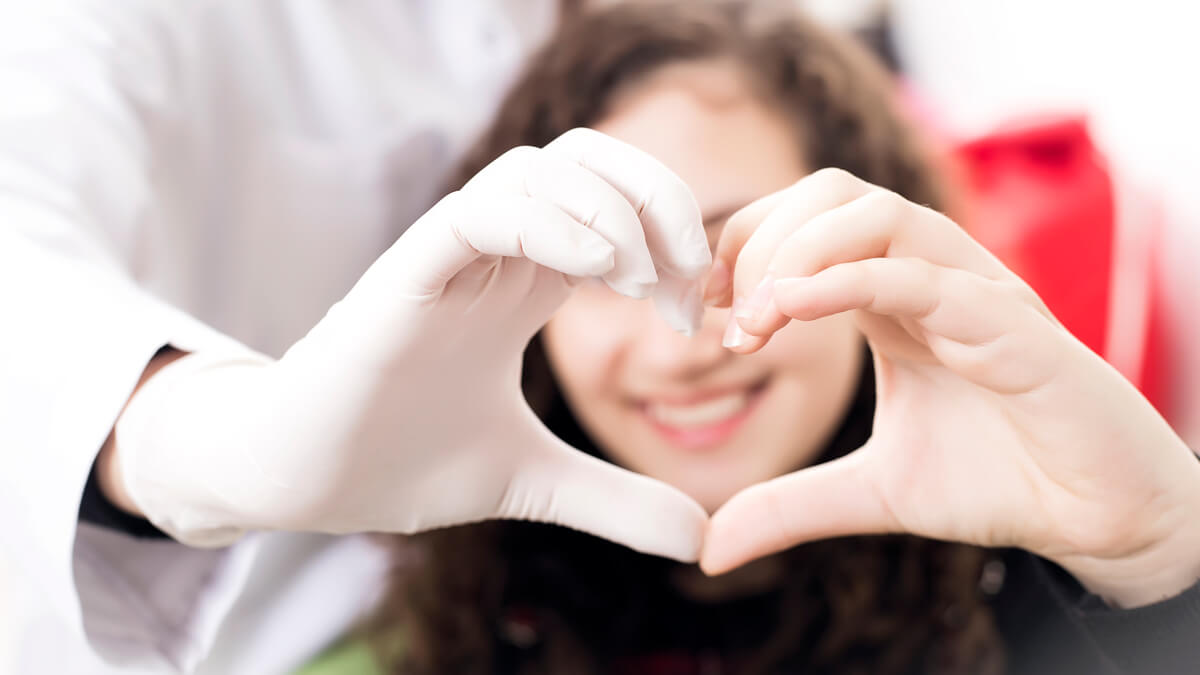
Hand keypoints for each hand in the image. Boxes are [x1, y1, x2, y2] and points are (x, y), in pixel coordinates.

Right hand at [113, 128, 711, 560]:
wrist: (305, 480)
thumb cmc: (403, 460)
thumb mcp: (534, 481)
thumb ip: (614, 501)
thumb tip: (700, 540)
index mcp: (527, 284)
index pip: (615, 203)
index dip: (673, 241)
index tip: (695, 316)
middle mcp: (494, 256)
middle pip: (589, 158)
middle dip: (656, 197)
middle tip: (690, 277)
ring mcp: (449, 259)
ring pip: (538, 168)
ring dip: (609, 209)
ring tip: (636, 283)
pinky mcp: (405, 275)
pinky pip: (480, 211)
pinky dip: (546, 223)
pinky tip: (594, 271)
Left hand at [700, 168, 1199, 605]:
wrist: (1097, 519)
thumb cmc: (998, 483)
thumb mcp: (870, 493)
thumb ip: (788, 505)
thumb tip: (709, 549)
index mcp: (895, 297)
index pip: (806, 223)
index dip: (741, 248)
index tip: (699, 307)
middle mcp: (931, 277)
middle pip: (830, 195)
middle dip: (757, 241)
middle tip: (722, 319)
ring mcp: (972, 292)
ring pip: (875, 213)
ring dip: (793, 255)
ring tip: (752, 324)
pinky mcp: (1011, 327)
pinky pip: (924, 276)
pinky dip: (848, 280)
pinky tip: (789, 312)